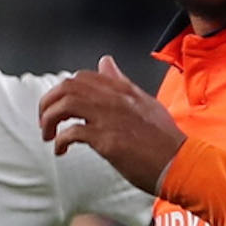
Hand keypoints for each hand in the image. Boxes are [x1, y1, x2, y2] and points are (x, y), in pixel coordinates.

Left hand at [39, 56, 186, 193]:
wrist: (180, 163)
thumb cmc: (165, 140)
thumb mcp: (145, 102)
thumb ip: (121, 82)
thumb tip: (105, 62)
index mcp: (123, 90)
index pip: (83, 78)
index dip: (64, 91)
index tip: (60, 108)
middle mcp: (114, 99)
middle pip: (67, 87)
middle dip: (49, 103)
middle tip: (45, 120)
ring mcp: (110, 118)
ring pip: (65, 104)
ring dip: (50, 119)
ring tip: (49, 134)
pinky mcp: (107, 140)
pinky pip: (72, 133)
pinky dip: (61, 141)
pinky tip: (62, 150)